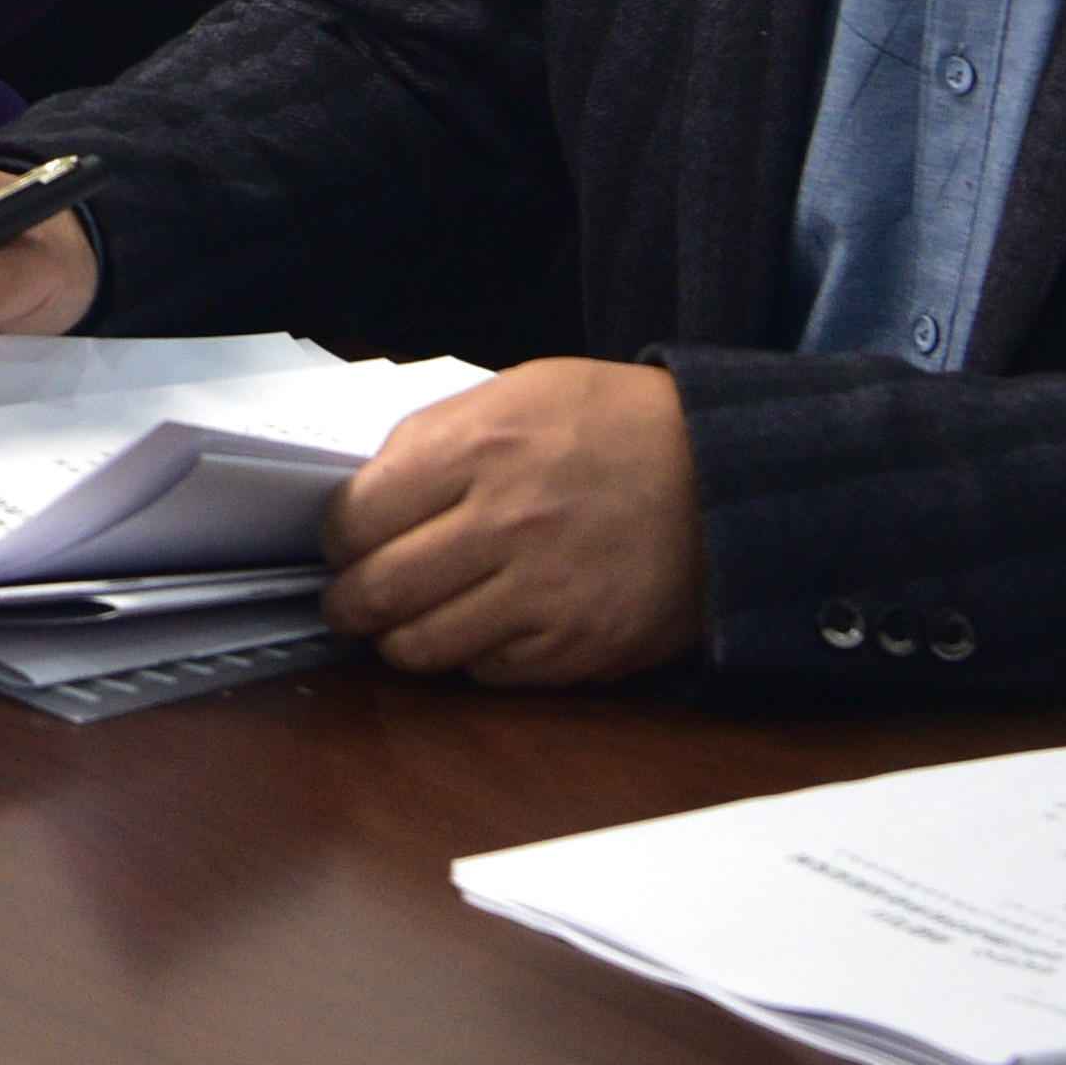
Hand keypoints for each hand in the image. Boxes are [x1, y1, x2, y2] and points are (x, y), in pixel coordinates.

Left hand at [324, 358, 708, 687]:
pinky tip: (479, 629)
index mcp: (479, 449)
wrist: (728, 475)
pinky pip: (488, 672)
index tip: (344, 543)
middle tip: (351, 600)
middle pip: (377, 590)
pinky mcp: (577, 647)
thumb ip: (436, 437)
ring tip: (403, 624)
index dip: (337, 537)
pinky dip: (470, 658)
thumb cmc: (618, 427)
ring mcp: (541, 593)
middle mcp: (504, 524)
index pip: (357, 516)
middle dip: (349, 602)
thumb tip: (368, 491)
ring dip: (399, 640)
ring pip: (421, 646)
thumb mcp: (520, 392)